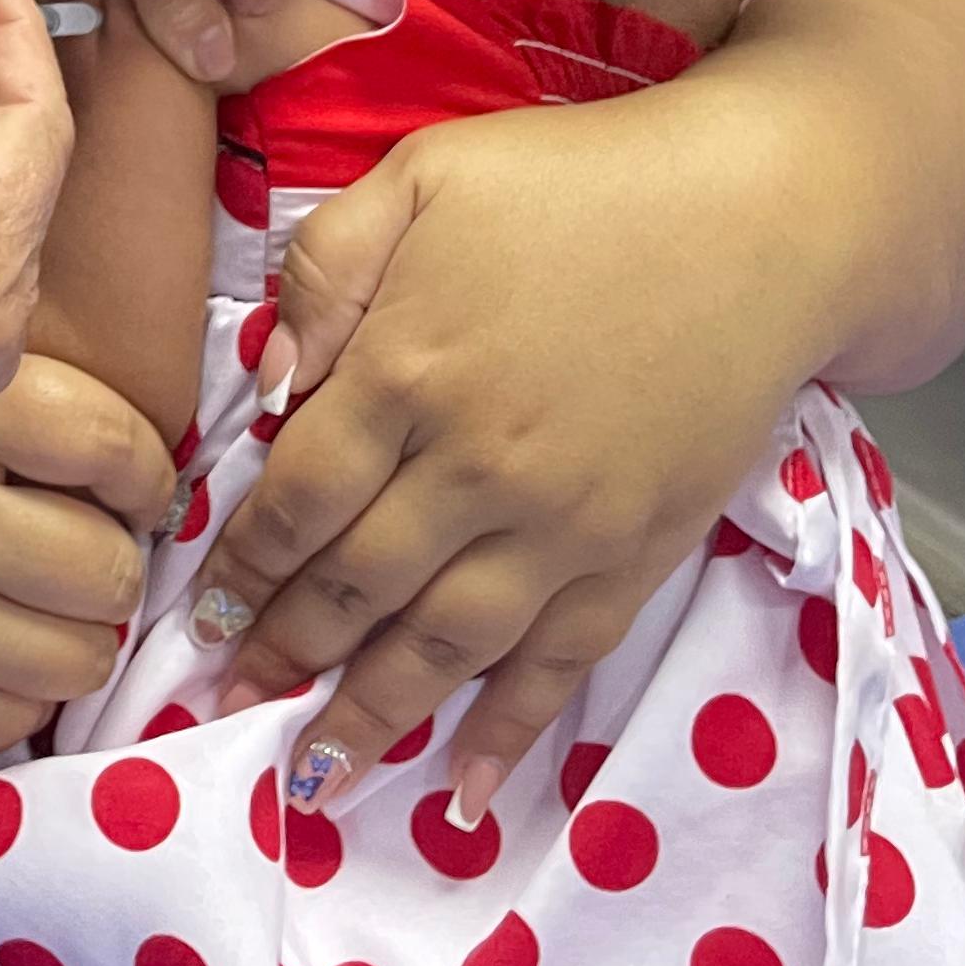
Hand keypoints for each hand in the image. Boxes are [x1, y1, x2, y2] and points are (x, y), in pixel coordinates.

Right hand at [0, 350, 172, 754]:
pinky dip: (14, 684)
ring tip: (13, 594)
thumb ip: (35, 400)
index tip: (115, 480)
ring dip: (69, 628)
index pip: (116, 450)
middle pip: (115, 567)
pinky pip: (26, 715)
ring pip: (89, 652)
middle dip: (101, 558)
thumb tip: (164, 475)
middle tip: (51, 540)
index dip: (138, 474)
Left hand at [182, 90, 835, 821]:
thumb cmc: (577, 183)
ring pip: (445, 645)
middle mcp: (478, 468)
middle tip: (227, 702)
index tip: (204, 614)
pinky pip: (559, 663)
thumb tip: (269, 388)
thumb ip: (325, 272)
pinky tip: (464, 787)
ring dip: (372, 714)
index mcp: (408, 372)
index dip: (243, 566)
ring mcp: (565, 524)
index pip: (298, 498)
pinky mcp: (638, 554)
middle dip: (286, 652)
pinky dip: (508, 732)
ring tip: (312, 771)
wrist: (760, 221)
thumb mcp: (420, 178)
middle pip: (357, 585)